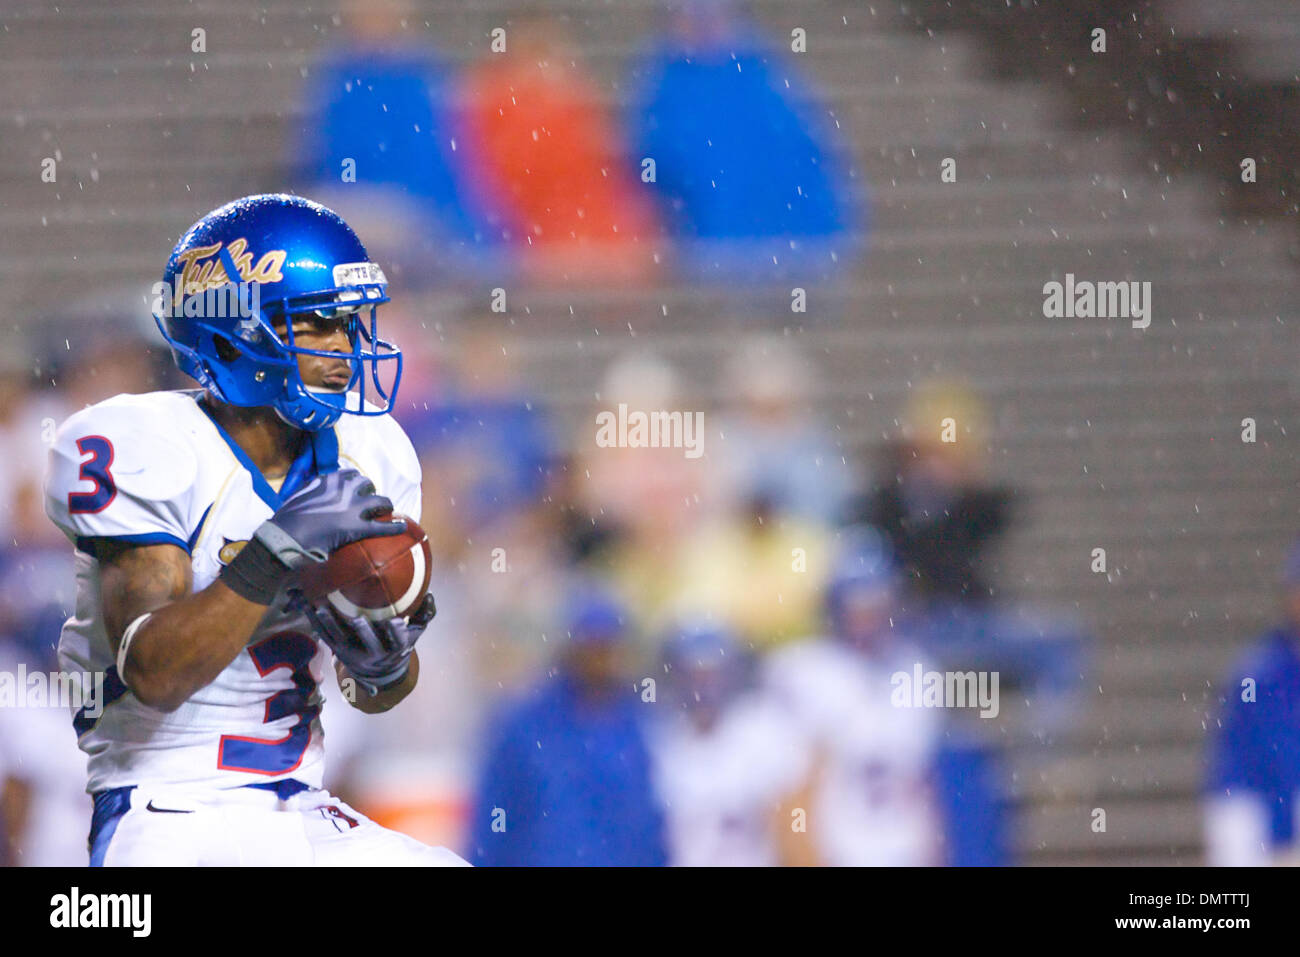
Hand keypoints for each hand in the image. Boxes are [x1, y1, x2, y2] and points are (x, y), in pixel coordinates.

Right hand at [256, 469, 402, 568]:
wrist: (285, 535)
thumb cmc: (286, 520)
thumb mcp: (298, 496)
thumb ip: (310, 492)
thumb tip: (311, 495)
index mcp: (328, 480)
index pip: (349, 474)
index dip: (355, 481)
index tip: (356, 488)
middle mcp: (344, 489)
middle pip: (367, 484)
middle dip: (370, 491)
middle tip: (370, 501)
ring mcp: (353, 507)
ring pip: (380, 501)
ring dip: (385, 505)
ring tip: (388, 511)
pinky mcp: (357, 527)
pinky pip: (383, 526)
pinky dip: (395, 527)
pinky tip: (403, 528)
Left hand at [292, 591, 435, 695]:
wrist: (378, 672)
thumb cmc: (398, 645)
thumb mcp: (413, 634)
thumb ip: (423, 615)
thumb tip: (430, 594)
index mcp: (394, 649)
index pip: (397, 642)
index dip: (396, 632)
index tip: (395, 620)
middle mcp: (373, 654)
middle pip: (368, 643)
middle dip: (362, 631)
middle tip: (357, 617)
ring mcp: (353, 653)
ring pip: (341, 638)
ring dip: (331, 623)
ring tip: (322, 607)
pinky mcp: (337, 650)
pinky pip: (325, 635)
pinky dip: (316, 621)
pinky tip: (308, 605)